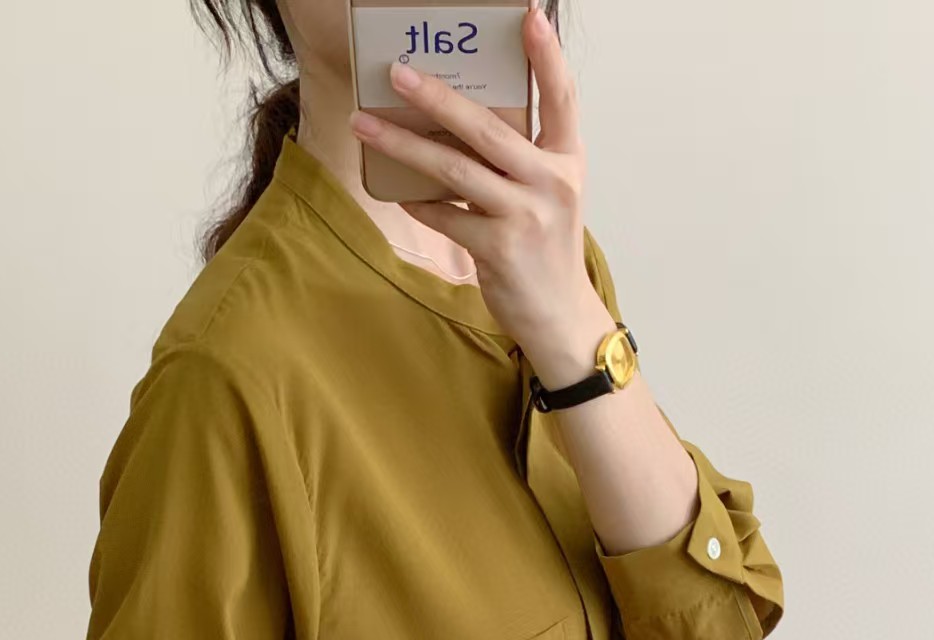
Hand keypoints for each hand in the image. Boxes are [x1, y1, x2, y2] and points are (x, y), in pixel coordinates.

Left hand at [347, 5, 608, 363]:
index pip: (562, 97)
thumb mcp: (550, 193)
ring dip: (404, 146)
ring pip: (454, 170)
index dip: (546, 56)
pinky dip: (419, 203)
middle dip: (436, 97)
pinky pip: (445, 216)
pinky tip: (399, 193)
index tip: (529, 14)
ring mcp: (525, 217)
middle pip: (486, 128)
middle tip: (396, 73)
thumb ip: (523, 156)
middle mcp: (551, 183)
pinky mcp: (498, 250)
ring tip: (366, 125)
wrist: (561, 316)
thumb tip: (461, 120)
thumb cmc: (547, 247)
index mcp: (567, 160)